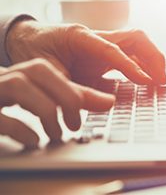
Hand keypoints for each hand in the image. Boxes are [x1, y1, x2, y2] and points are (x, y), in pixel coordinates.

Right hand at [0, 59, 114, 146]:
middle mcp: (8, 76)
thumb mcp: (42, 99)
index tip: (102, 106)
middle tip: (76, 123)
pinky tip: (35, 141)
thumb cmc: (11, 104)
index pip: (54, 72)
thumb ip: (72, 97)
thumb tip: (108, 100)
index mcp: (25, 73)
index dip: (78, 90)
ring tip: (57, 134)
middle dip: (66, 97)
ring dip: (46, 113)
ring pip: (19, 87)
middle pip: (40, 72)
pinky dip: (21, 129)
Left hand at [6, 20, 165, 85]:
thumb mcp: (48, 74)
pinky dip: (142, 67)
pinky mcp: (103, 56)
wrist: (27, 41)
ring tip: (159, 81)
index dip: (131, 65)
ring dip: (152, 60)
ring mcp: (102, 46)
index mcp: (81, 37)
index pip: (114, 49)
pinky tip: (146, 80)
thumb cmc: (34, 52)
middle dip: (153, 57)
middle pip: (135, 38)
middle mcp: (96, 38)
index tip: (146, 81)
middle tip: (161, 80)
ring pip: (137, 45)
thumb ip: (73, 88)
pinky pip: (130, 56)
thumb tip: (104, 104)